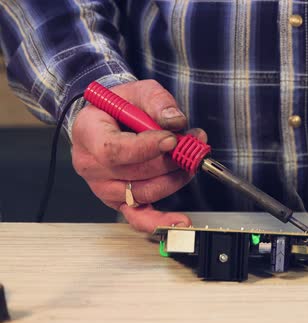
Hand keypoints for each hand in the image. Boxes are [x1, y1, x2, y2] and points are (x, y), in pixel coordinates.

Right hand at [71, 80, 207, 231]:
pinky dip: (161, 221)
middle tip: (193, 145)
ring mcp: (103, 187)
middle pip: (135, 173)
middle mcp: (90, 164)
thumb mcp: (139, 91)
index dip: (146, 147)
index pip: (114, 149)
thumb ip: (158, 102)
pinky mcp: (119, 201)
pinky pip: (138, 217)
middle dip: (171, 160)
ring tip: (190, 160)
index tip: (172, 140)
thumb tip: (176, 122)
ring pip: (145, 191)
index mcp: (88, 133)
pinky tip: (180, 221)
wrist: (111, 120)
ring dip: (175, 178)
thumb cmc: (122, 107)